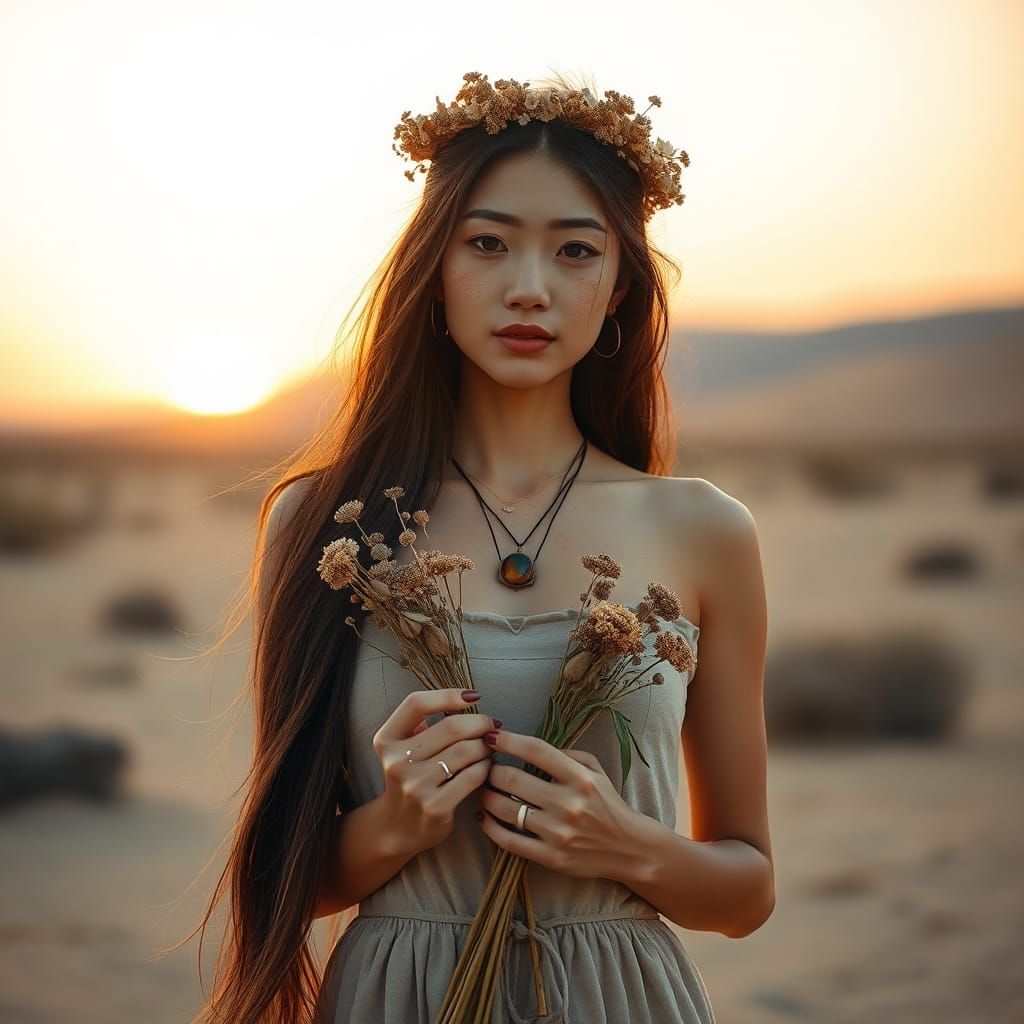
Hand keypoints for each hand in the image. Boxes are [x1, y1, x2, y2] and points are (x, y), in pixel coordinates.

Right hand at [373, 688, 498, 856]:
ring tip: (490, 746)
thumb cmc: (410, 776)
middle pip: (449, 727)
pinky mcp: (434, 807)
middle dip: (479, 723)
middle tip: (493, 725)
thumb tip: (465, 699)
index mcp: (386, 739)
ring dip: (485, 746)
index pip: (416, 704)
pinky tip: (487, 766)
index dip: (448, 695)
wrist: (399, 826)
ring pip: (465, 751)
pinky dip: (485, 767)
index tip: (473, 696)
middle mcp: (396, 762)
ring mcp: (414, 786)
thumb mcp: (403, 746)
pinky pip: (472, 776)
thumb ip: (423, 722)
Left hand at [477, 730, 640, 879]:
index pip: (536, 751)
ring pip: (506, 809)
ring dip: (487, 796)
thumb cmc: (608, 804)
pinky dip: (489, 826)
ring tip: (484, 790)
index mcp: (580, 777)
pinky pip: (509, 840)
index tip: (491, 737)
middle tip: (485, 767)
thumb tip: (530, 747)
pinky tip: (483, 815)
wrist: (630, 848)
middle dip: (491, 770)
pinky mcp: (551, 857)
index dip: (508, 741)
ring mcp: (558, 832)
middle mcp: (568, 803)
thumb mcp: (596, 770)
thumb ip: (567, 753)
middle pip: (512, 779)